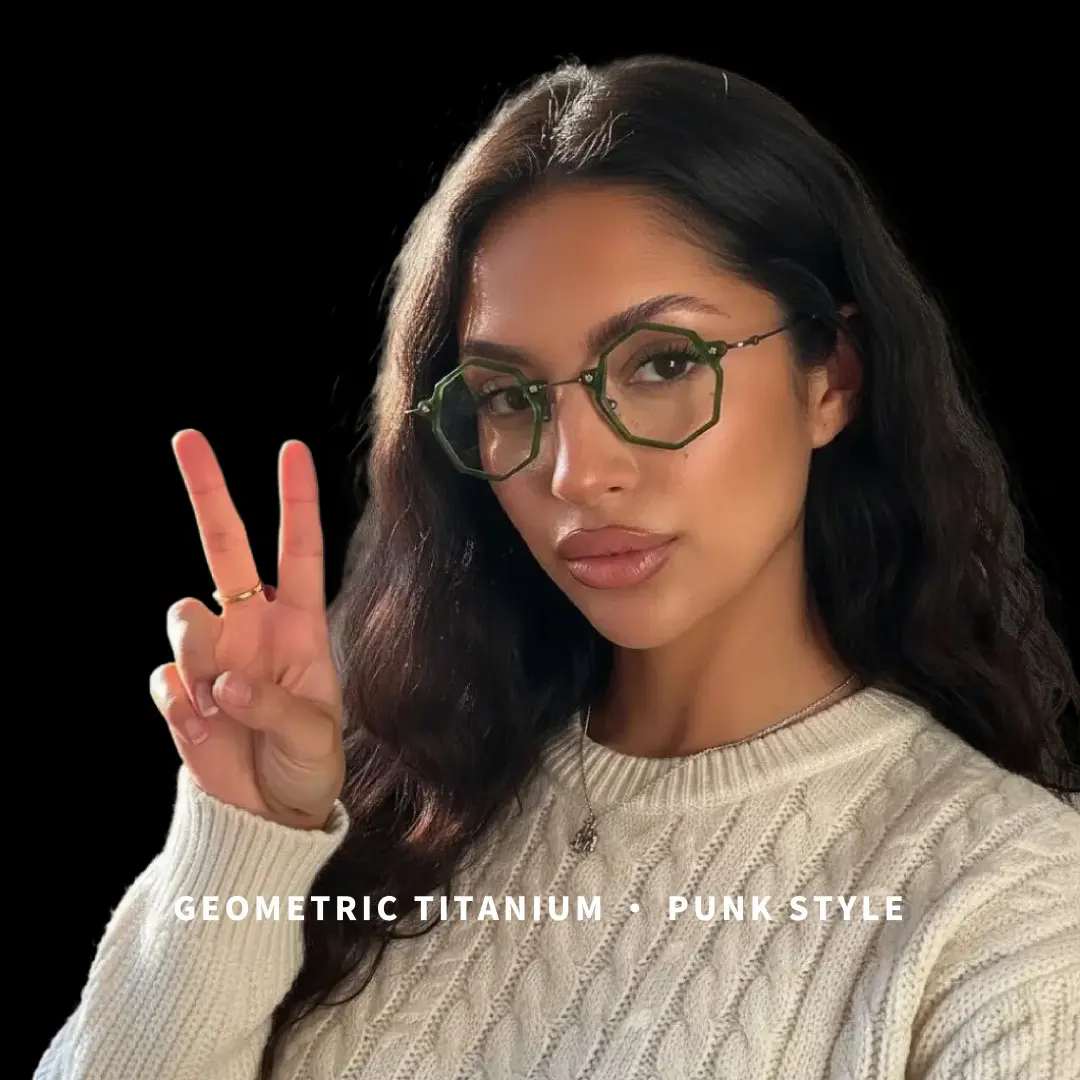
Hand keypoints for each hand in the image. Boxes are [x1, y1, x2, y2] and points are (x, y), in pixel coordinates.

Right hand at [149, 430, 344, 829]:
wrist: (268, 813)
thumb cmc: (308, 764)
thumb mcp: (314, 739)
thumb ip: (277, 706)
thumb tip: (225, 683)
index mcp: (298, 626)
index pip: (298, 551)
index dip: (295, 502)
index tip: (292, 450)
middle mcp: (251, 627)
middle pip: (224, 547)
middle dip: (207, 492)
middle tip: (186, 437)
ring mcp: (211, 656)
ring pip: (183, 616)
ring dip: (199, 654)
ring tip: (225, 706)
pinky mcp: (177, 693)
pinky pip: (164, 680)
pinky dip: (180, 707)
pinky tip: (204, 730)